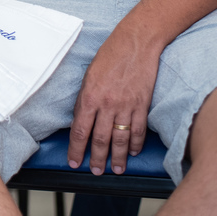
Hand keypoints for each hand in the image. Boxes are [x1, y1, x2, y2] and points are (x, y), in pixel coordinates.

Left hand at [67, 27, 159, 174]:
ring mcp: (126, 106)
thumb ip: (85, 99)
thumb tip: (82, 120)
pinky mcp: (142, 104)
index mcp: (89, 97)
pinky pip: (138, 129)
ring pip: (120, 139)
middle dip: (97, 158)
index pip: (80, 130)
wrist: (136, 43)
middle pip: (100, 139)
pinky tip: (133, 151)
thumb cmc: (109, 56)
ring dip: (117, 157)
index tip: (74, 161)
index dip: (76, 149)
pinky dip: (136, 143)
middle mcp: (107, 104)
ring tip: (116, 169)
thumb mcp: (88, 76)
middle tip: (96, 171)